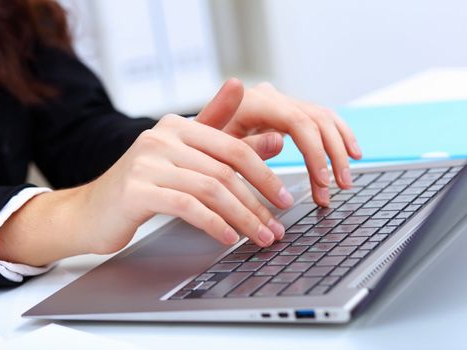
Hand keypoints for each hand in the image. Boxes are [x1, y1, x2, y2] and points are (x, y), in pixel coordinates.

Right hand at [0, 83, 294, 265]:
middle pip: (226, 169)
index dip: (265, 174)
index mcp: (178, 125)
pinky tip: (227, 238)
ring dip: (242, 217)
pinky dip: (213, 223)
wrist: (89, 213)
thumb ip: (227, 145)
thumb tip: (275, 136)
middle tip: (278, 226)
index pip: (234, 146)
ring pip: (210, 188)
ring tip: (261, 237)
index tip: (284, 198)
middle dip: (258, 201)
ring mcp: (147, 161)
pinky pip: (187, 206)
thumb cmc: (142, 188)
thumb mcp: (185, 161)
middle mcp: (162, 137)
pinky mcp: (136, 190)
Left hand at [196, 79, 361, 205]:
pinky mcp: (288, 112)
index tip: (323, 181)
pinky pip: (321, 120)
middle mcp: (272, 97)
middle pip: (316, 120)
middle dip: (331, 156)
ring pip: (324, 119)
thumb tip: (280, 142)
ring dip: (340, 150)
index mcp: (253, 102)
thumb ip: (246, 145)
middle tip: (337, 188)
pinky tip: (353, 153)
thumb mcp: (216, 149)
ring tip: (345, 181)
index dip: (315, 153)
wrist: (197, 136)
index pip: (298, 122)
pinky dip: (339, 137)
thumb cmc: (202, 146)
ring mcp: (282, 103)